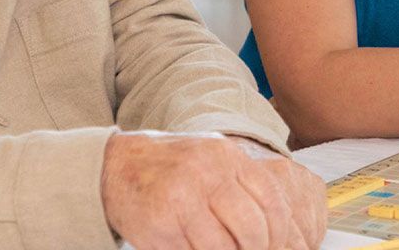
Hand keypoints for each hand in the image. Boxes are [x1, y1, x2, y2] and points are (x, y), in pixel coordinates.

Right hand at [100, 131, 326, 249]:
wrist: (118, 165)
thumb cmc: (175, 168)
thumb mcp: (213, 163)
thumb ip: (244, 188)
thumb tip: (276, 234)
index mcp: (226, 156)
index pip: (272, 201)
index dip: (280, 233)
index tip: (275, 245)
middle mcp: (206, 174)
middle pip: (252, 230)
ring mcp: (181, 199)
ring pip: (223, 249)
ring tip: (213, 245)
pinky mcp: (160, 224)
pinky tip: (191, 246)